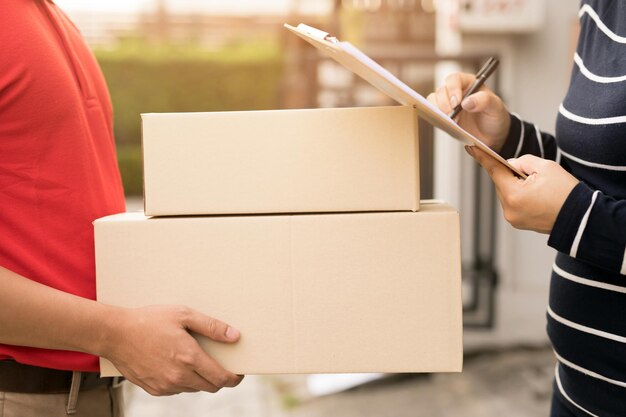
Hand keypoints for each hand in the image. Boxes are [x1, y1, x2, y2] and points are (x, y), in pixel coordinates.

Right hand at [101, 305, 243, 395]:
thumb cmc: (150, 320)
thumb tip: (234, 336)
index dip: (234, 378)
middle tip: (221, 366)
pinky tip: (178, 364)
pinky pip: (177, 390)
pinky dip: (183, 381)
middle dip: (220, 379)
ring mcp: (165, 385)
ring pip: (194, 389)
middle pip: (210, 387)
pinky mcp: (154, 389)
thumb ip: (212, 326)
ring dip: (200, 379)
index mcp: (189, 358)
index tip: (238, 374)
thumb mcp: (183, 315)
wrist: (115, 334)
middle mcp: (179, 376)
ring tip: (197, 360)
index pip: (221, 378)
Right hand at [427, 72, 510, 151]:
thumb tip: (467, 102)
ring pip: (433, 100)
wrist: (492, 135)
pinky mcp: (443, 115)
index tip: (457, 103)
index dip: (452, 89)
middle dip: (444, 104)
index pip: (454, 79)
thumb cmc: (495, 117)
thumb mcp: (496, 107)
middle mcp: (456, 91)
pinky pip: (432, 112)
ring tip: (450, 121)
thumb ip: (484, 100)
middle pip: (441, 90)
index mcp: (469, 83)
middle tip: (453, 116)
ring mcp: (448, 103)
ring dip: (438, 111)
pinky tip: (445, 123)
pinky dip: (435, 117)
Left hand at [466, 146, 578, 233]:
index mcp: (513, 195)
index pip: (493, 171)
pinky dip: (519, 196)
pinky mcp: (518, 223)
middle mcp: (509, 209)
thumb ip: (522, 161)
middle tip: (529, 172)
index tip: (470, 148)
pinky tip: (535, 195)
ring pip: (507, 193)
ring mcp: (513, 219)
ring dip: (515, 185)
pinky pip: (513, 203)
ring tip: (537, 186)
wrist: (582, 219)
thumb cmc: (567, 192)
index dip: (482, 157)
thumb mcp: (546, 167)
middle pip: (501, 183)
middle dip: (510, 174)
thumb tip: (509, 164)